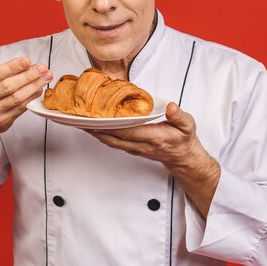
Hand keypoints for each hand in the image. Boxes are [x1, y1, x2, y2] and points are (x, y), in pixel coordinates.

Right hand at [0, 34, 53, 137]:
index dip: (12, 67)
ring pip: (17, 98)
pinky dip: (32, 97)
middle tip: (42, 67)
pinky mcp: (3, 121)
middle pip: (8, 87)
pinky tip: (40, 88)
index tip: (26, 60)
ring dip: (34, 86)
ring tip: (46, 76)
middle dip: (27, 76)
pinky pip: (21, 108)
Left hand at [86, 102, 219, 217]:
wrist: (183, 157)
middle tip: (79, 118)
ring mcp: (134, 148)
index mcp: (152, 137)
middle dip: (94, 129)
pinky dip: (101, 135)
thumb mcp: (187, 125)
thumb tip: (171, 107)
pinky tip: (93, 127)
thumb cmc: (183, 139)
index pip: (127, 131)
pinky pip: (113, 142)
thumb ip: (179, 116)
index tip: (96, 117)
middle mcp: (140, 145)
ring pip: (110, 141)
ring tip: (80, 121)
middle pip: (112, 138)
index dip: (110, 125)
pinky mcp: (131, 148)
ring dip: (94, 133)